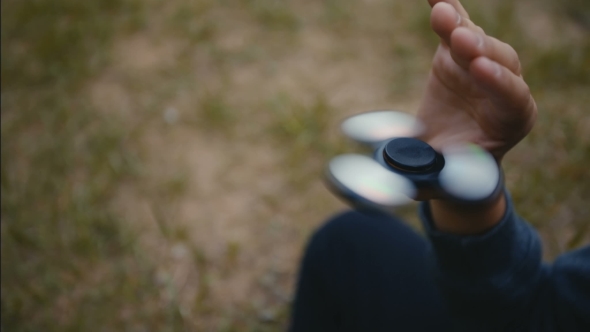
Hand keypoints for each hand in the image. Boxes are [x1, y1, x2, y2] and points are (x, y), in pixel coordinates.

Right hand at [418, 0, 536, 161]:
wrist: (444, 152)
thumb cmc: (449, 169)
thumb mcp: (446, 177)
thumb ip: (439, 173)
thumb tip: (420, 172)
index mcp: (512, 119)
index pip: (514, 97)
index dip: (500, 83)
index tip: (480, 71)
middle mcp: (502, 86)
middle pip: (499, 61)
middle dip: (480, 50)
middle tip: (462, 42)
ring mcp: (479, 65)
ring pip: (476, 40)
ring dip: (460, 27)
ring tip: (442, 15)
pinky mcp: (457, 52)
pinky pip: (455, 26)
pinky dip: (447, 10)